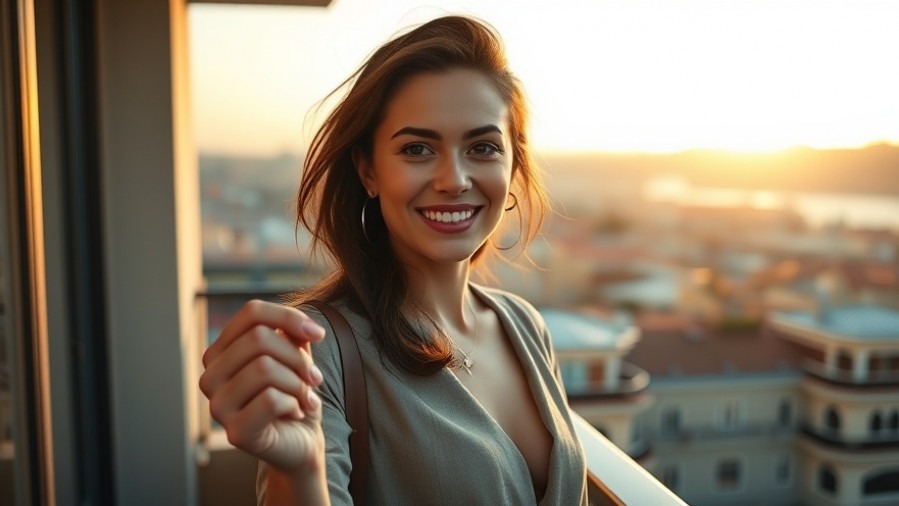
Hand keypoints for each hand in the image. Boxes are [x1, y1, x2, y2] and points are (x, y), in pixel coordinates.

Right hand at [199, 300, 326, 471]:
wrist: (302, 439)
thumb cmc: (294, 393)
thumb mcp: (295, 355)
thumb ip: (292, 334)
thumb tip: (304, 327)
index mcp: (219, 353)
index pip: (251, 312)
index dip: (289, 317)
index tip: (318, 334)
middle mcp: (210, 377)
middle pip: (259, 338)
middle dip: (297, 357)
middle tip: (313, 377)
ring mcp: (218, 406)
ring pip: (265, 367)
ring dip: (298, 383)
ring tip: (305, 397)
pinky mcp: (235, 432)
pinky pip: (271, 400)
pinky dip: (295, 403)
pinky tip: (296, 413)